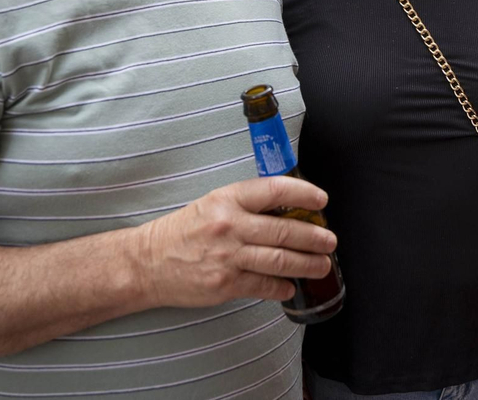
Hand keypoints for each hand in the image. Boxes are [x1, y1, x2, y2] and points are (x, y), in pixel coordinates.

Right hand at [135, 176, 337, 307]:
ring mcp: (228, 256)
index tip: (321, 200)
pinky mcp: (224, 284)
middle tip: (329, 240)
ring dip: (307, 263)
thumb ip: (249, 204)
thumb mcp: (214, 204)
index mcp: (228, 199)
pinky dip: (281, 287)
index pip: (275, 190)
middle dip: (315, 236)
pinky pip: (263, 286)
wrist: (148, 262)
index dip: (304, 194)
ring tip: (322, 265)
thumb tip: (289, 208)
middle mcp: (230, 225)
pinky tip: (290, 287)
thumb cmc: (184, 231)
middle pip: (284, 229)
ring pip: (280, 260)